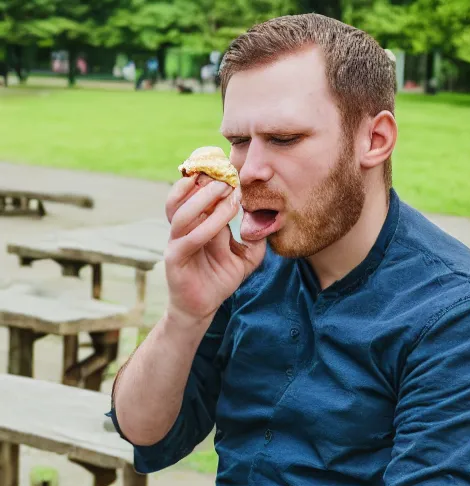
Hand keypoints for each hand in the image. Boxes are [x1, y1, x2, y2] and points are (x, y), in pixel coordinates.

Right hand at [165, 175, 265, 322]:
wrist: (202, 307)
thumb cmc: (220, 279)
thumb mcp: (244, 257)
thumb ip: (255, 239)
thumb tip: (266, 220)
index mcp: (194, 221)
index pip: (193, 192)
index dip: (207, 177)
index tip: (228, 167)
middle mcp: (182, 228)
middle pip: (183, 195)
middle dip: (205, 182)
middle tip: (228, 175)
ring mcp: (175, 242)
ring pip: (183, 214)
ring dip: (204, 200)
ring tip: (226, 191)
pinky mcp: (175, 259)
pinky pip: (188, 239)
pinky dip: (205, 228)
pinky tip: (222, 223)